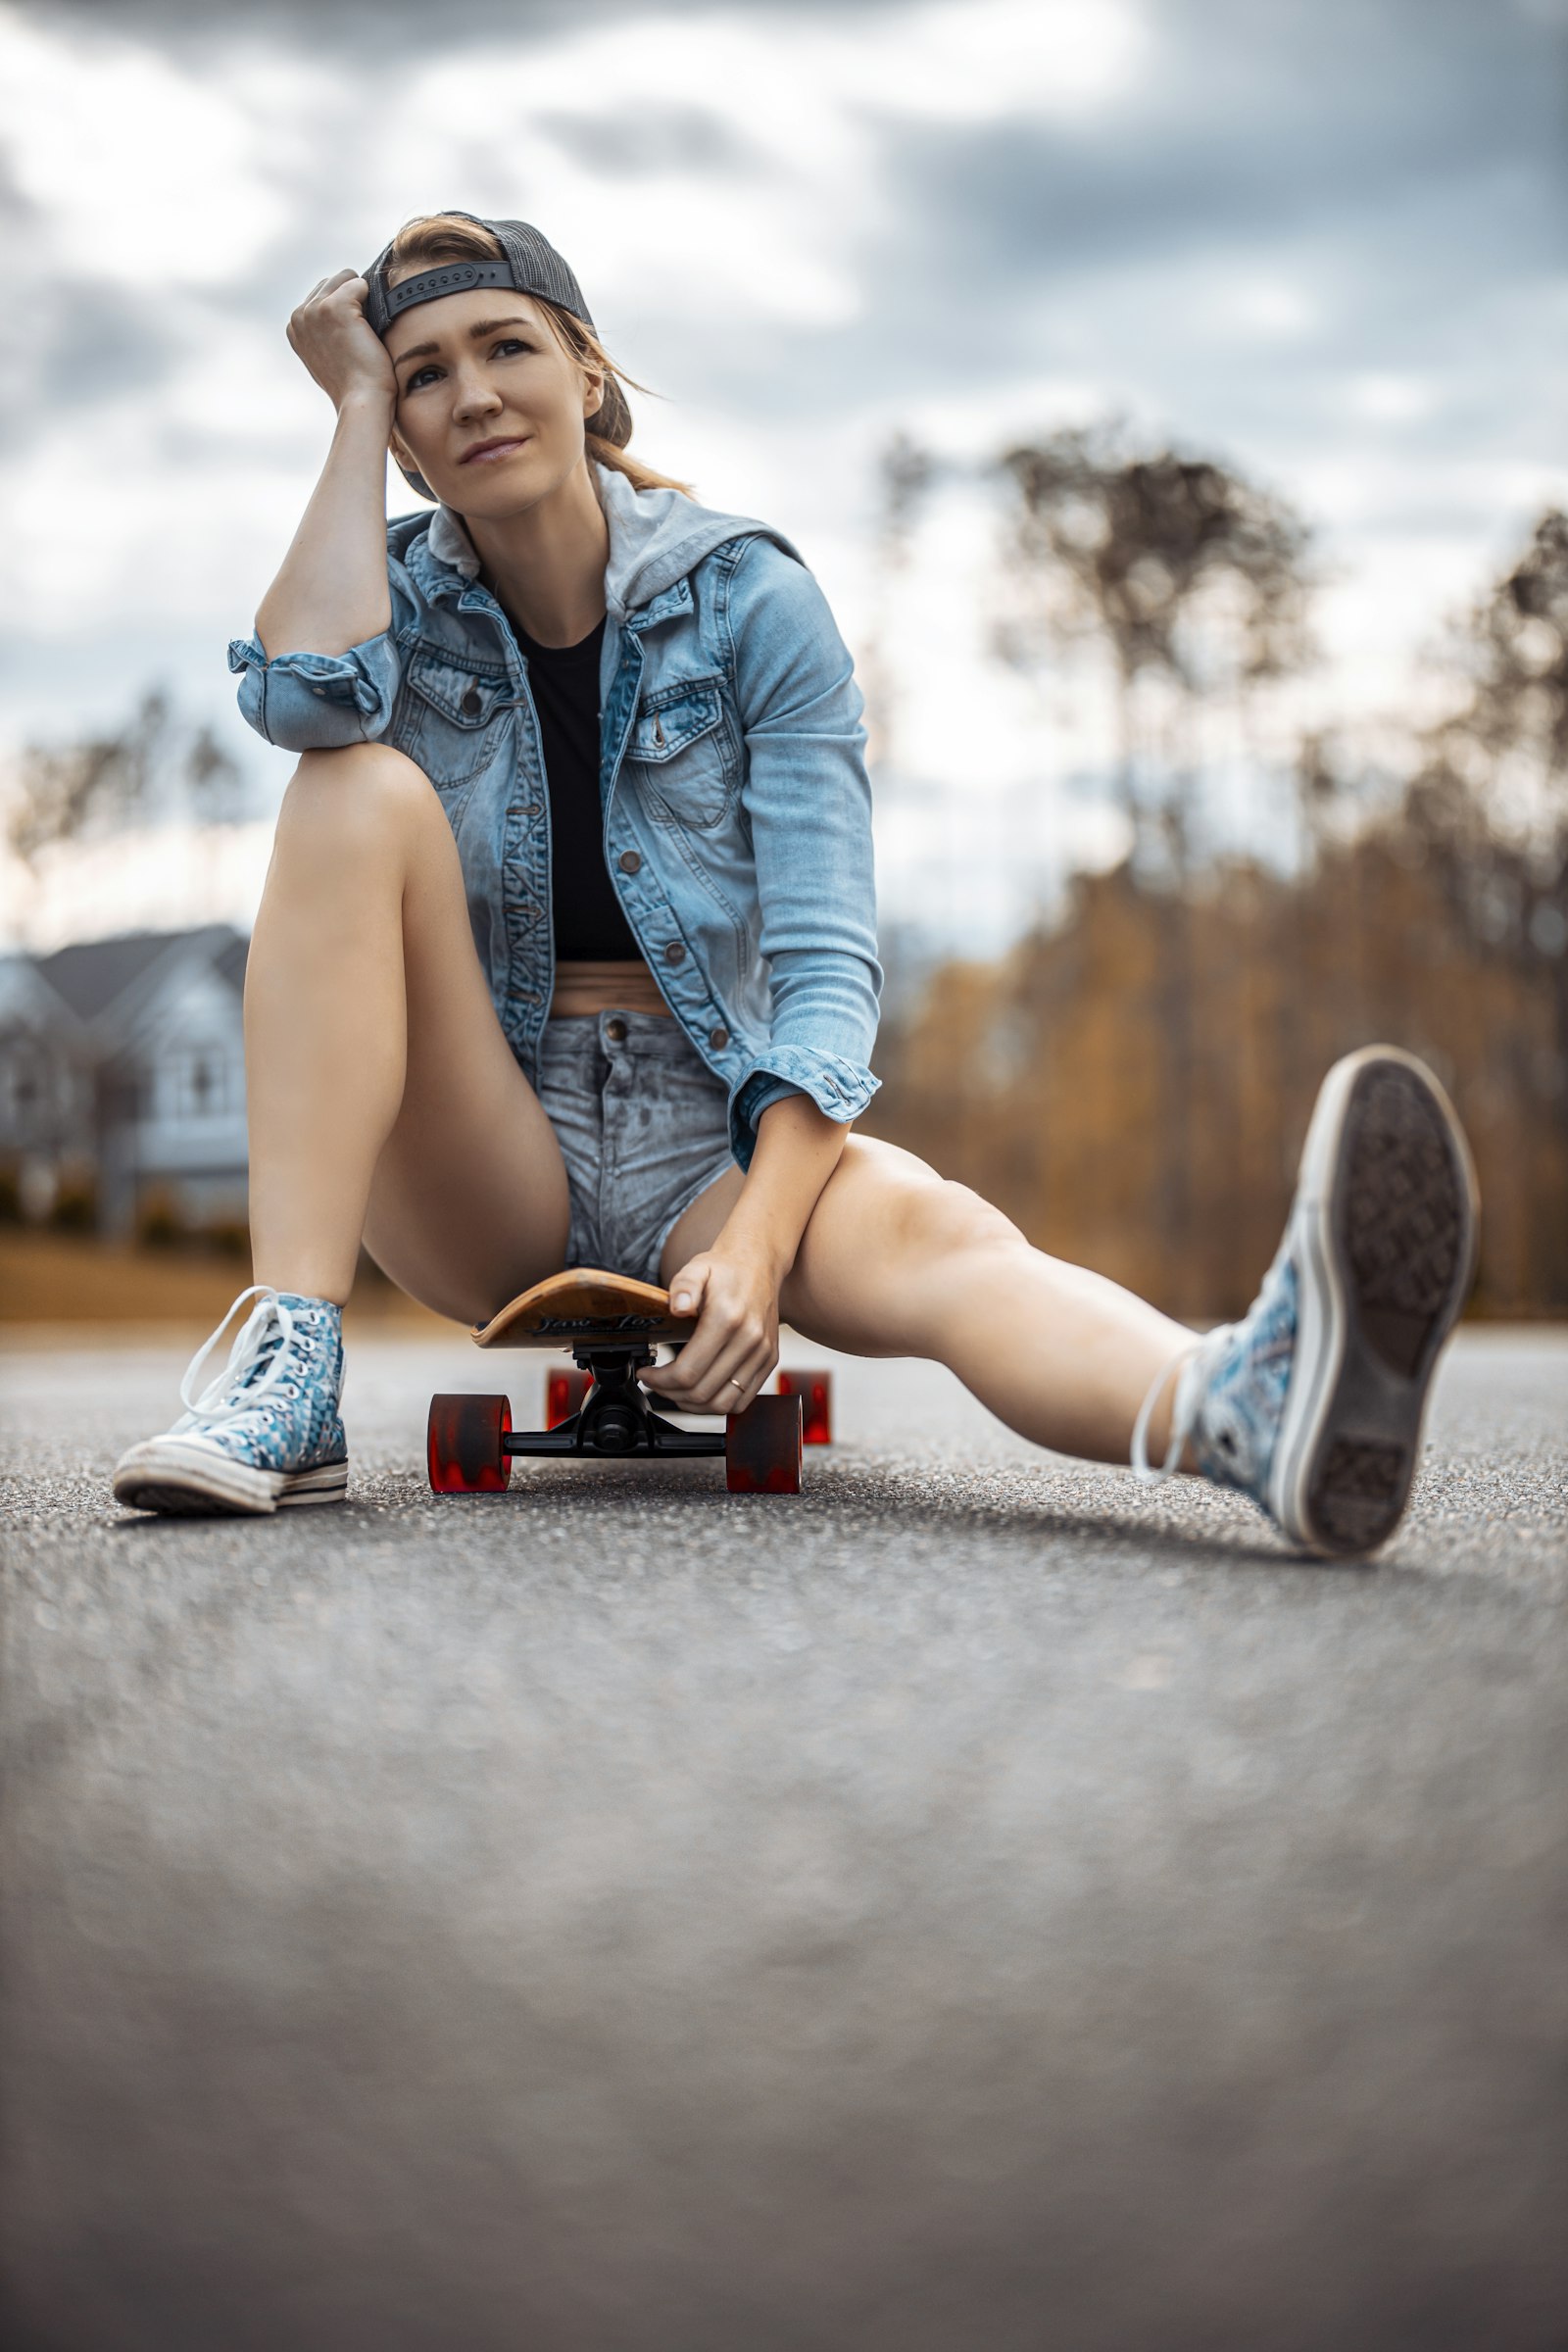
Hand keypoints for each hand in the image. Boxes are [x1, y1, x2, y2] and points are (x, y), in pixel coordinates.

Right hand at [286, 269, 396, 412]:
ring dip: (362, 298)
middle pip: (332, 282)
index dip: (343, 309)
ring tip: (365, 331)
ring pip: (345, 279)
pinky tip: (369, 327)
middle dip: (351, 299)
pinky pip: (359, 285)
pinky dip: (371, 301)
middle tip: (360, 334)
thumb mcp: (327, 356)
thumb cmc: (353, 385)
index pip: (321, 294)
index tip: (349, 337)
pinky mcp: (335, 307)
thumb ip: (322, 333)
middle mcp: (299, 315)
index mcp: (294, 326)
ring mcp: (315, 310)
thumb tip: (335, 318)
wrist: (362, 400)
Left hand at [641, 1243, 780, 1414]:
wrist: (759, 1262)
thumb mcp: (696, 1267)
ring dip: (693, 1405)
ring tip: (675, 1391)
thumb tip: (678, 1309)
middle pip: (703, 1392)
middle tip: (656, 1383)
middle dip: (670, 1393)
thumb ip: (683, 1285)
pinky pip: (743, 1400)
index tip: (646, 1373)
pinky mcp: (770, 1360)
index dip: (660, 1380)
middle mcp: (749, 1340)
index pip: (688, 1371)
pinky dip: (718, 1404)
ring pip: (724, 1403)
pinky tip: (701, 1391)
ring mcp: (763, 1353)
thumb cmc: (724, 1269)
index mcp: (728, 1319)